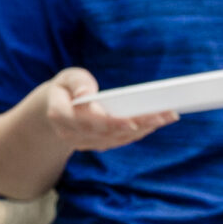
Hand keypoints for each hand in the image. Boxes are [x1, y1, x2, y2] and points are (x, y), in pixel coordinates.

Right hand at [37, 67, 174, 151]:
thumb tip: (86, 93)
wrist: (55, 107)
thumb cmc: (67, 88)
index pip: (86, 121)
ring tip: (167, 117)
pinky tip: (156, 123)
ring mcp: (82, 143)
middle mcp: (69, 133)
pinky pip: (118, 141)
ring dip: (143, 130)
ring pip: (116, 139)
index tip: (131, 123)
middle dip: (138, 124)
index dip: (109, 123)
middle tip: (164, 115)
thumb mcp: (68, 77)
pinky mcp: (94, 145)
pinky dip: (139, 133)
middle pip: (107, 132)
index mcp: (60, 114)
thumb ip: (78, 82)